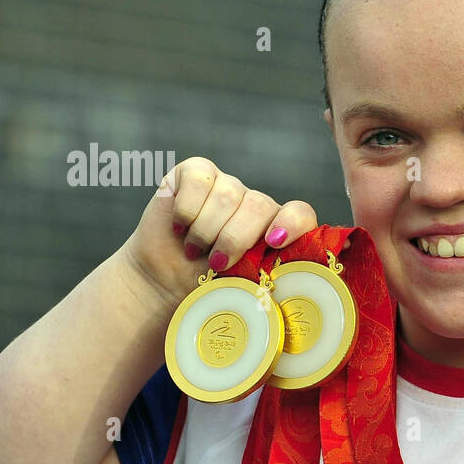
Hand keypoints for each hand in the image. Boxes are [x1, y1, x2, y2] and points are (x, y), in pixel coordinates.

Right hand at [121, 157, 320, 306]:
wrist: (162, 281)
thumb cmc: (204, 288)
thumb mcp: (240, 289)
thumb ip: (265, 277)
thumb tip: (285, 284)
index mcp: (276, 232)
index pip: (300, 215)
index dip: (291, 223)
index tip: (274, 242)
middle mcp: (255, 205)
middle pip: (260, 206)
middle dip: (235, 239)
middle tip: (216, 264)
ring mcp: (228, 186)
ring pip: (228, 194)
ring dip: (206, 230)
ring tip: (193, 250)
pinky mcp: (197, 174)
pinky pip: (199, 180)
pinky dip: (186, 209)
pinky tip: (180, 227)